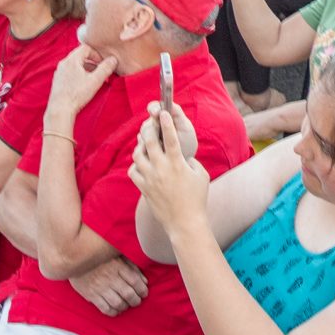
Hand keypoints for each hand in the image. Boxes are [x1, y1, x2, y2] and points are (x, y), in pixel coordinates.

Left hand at [46, 42, 119, 125]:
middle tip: (100, 70)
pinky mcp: (58, 81)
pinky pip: (70, 72)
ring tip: (93, 78)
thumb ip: (105, 68)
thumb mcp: (95, 81)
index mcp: (71, 60)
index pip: (85, 48)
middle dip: (92, 61)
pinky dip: (78, 74)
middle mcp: (63, 64)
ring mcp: (59, 72)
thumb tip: (113, 59)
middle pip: (80, 55)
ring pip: (75, 65)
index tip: (102, 63)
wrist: (60, 109)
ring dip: (86, 68)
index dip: (96, 54)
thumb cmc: (77, 95)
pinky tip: (83, 85)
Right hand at [68, 254, 148, 316]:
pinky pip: (104, 308)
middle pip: (128, 294)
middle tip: (136, 301)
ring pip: (118, 303)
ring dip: (125, 307)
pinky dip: (113, 312)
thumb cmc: (99, 258)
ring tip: (126, 305)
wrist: (74, 259)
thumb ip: (132, 267)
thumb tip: (144, 281)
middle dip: (136, 300)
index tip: (144, 293)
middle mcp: (110, 278)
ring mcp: (100, 287)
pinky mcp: (91, 295)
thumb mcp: (117, 256)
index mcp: (117, 266)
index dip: (142, 289)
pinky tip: (116, 310)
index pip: (135, 281)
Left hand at [128, 101, 210, 233]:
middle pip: (149, 141)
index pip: (171, 138)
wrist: (184, 222)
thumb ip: (191, 161)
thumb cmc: (197, 198)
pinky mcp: (143, 188)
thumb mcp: (201, 175)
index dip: (167, 123)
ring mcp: (150, 179)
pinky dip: (136, 164)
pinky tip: (142, 164)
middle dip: (148, 128)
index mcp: (177, 164)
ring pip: (137, 154)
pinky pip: (133, 171)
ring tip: (146, 144)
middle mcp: (161, 169)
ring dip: (140, 146)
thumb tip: (181, 154)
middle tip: (150, 124)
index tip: (164, 112)